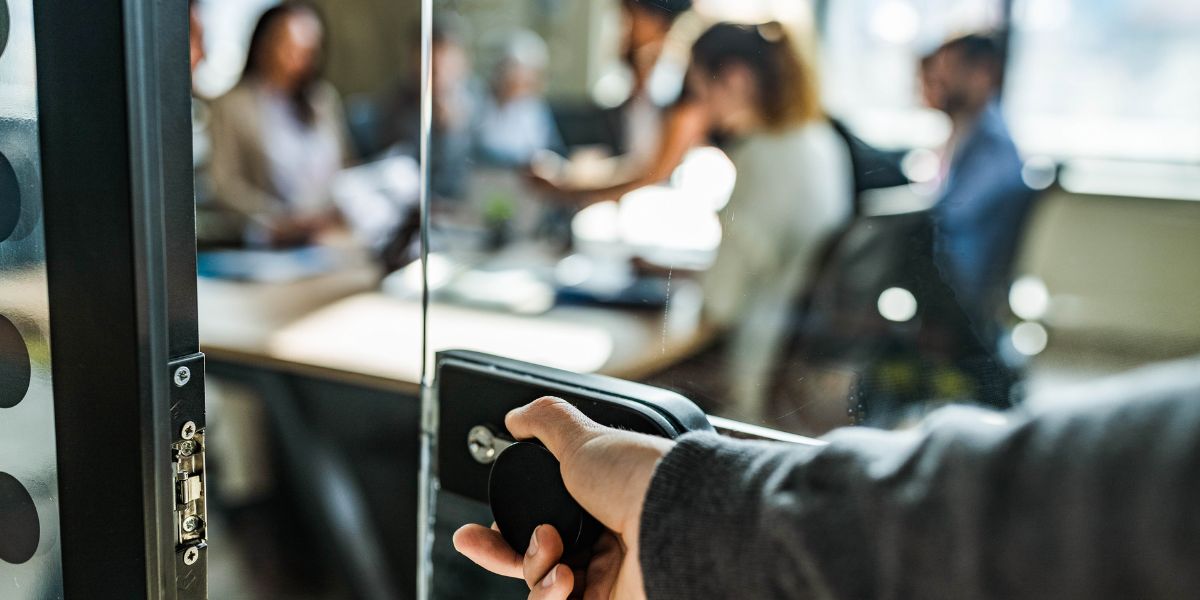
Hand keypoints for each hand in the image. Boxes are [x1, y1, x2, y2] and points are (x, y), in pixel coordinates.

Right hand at [454, 397, 674, 598]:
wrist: (675, 519)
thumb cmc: (639, 479)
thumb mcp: (583, 438)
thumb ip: (545, 423)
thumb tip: (516, 417)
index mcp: (595, 502)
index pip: (536, 522)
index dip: (503, 528)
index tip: (477, 530)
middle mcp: (601, 541)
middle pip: (531, 558)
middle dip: (499, 552)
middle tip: (476, 541)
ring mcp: (605, 577)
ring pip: (540, 587)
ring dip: (533, 568)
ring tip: (552, 553)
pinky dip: (549, 595)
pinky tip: (564, 580)